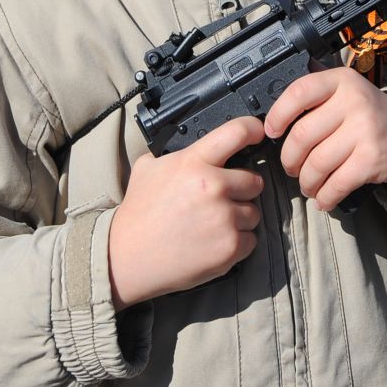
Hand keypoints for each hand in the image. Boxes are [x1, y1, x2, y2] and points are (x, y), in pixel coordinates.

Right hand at [107, 116, 263, 308]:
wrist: (127, 257)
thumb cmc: (137, 213)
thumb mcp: (147, 169)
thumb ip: (174, 154)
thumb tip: (190, 147)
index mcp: (194, 162)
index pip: (236, 132)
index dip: (253, 129)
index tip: (258, 132)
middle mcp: (214, 186)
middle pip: (255, 180)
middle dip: (242, 189)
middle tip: (222, 200)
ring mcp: (225, 217)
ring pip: (254, 213)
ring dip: (239, 218)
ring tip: (213, 225)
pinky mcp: (230, 246)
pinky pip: (250, 239)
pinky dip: (237, 243)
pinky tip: (213, 243)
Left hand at [264, 67, 386, 211]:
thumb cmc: (374, 119)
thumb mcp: (349, 93)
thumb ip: (318, 92)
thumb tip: (272, 98)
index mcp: (342, 81)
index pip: (299, 92)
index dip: (278, 114)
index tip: (271, 132)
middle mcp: (354, 100)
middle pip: (302, 134)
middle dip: (290, 160)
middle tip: (292, 169)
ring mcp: (366, 129)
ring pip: (317, 163)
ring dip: (307, 182)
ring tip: (308, 186)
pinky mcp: (374, 159)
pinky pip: (337, 183)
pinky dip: (325, 196)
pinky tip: (324, 199)